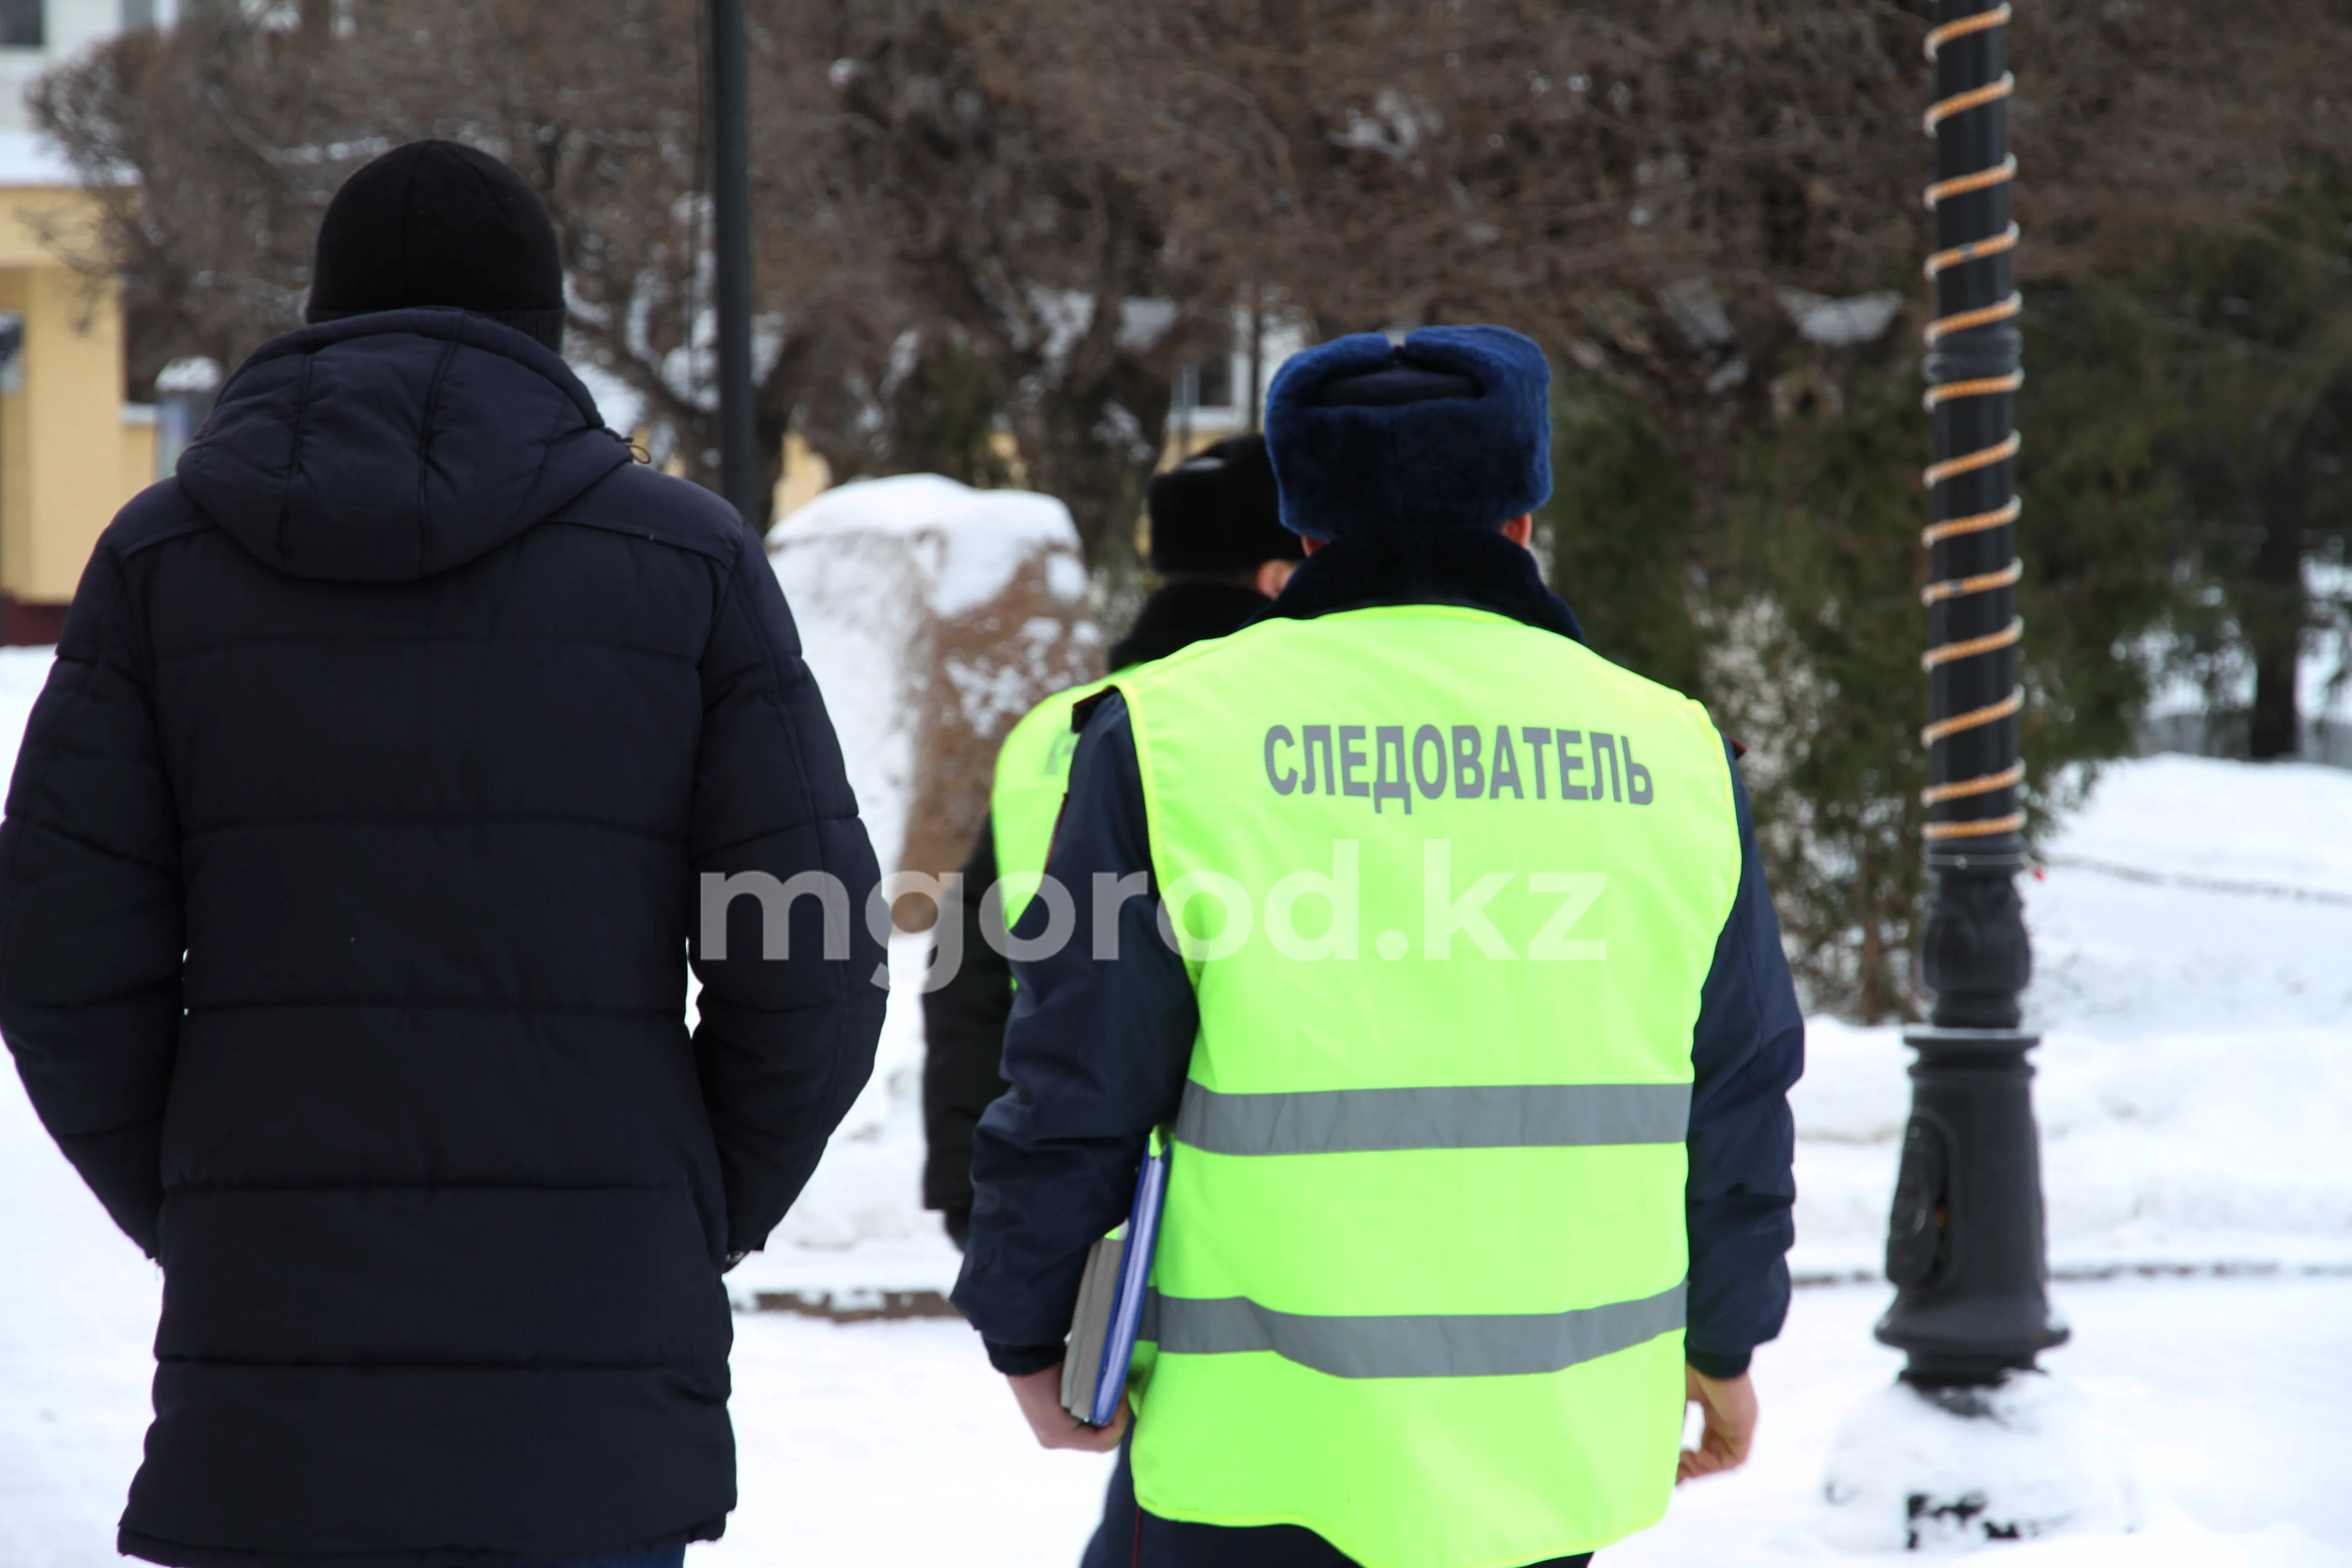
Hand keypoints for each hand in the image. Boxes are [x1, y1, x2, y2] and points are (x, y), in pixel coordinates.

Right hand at [1006, 1364, 1128, 1452]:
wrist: (1024, 1355)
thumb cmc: (1049, 1369)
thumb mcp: (1077, 1385)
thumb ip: (1100, 1399)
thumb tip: (1120, 1397)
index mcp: (1060, 1435)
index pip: (1104, 1442)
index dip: (1120, 1421)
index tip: (1122, 1394)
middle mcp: (1056, 1440)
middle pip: (1098, 1439)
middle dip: (1114, 1417)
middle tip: (1120, 1392)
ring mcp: (1052, 1433)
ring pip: (1092, 1433)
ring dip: (1105, 1414)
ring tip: (1111, 1392)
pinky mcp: (1053, 1423)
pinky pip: (1082, 1425)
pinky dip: (1094, 1412)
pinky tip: (1098, 1395)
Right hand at [1677, 1364, 1757, 1483]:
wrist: (1709, 1355)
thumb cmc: (1690, 1370)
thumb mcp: (1676, 1401)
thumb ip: (1673, 1425)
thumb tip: (1661, 1450)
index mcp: (1712, 1411)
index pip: (1705, 1443)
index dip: (1689, 1460)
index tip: (1672, 1471)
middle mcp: (1727, 1421)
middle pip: (1714, 1456)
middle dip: (1694, 1469)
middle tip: (1675, 1476)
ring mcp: (1737, 1425)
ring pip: (1724, 1460)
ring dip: (1703, 1468)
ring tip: (1685, 1460)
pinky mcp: (1745, 1428)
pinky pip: (1735, 1459)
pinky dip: (1716, 1464)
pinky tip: (1698, 1455)